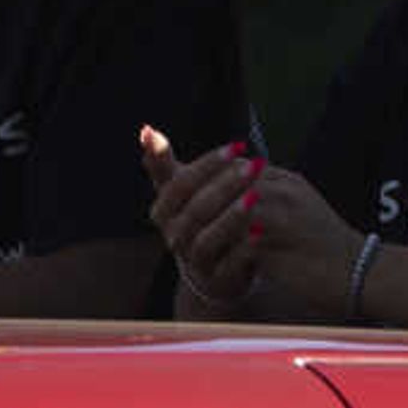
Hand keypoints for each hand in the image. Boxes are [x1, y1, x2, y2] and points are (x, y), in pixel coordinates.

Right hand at [140, 124, 263, 310]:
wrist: (212, 270)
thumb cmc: (196, 220)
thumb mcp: (180, 191)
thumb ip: (162, 163)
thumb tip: (145, 128)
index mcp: (164, 212)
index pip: (181, 183)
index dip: (208, 164)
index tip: (238, 145)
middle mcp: (174, 237)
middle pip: (195, 209)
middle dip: (226, 185)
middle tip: (255, 165)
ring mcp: (194, 260)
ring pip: (206, 239)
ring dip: (232, 216)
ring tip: (258, 195)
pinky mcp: (217, 279)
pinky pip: (229, 264)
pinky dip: (245, 248)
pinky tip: (262, 231)